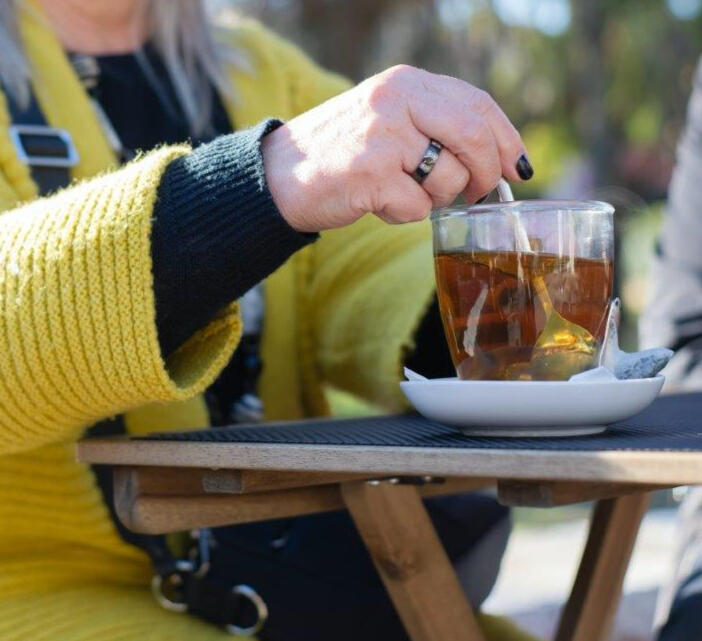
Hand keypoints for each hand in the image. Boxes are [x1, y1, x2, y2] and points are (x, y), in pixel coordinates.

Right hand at [261, 65, 530, 231]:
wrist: (279, 174)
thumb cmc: (341, 152)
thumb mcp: (389, 119)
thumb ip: (436, 125)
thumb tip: (497, 158)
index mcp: (406, 83)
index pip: (477, 104)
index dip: (506, 138)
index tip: (518, 166)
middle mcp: (397, 100)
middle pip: (474, 138)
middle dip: (485, 175)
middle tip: (477, 195)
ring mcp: (384, 136)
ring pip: (448, 178)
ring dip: (433, 198)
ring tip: (399, 191)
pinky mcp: (371, 174)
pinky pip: (417, 208)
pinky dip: (403, 214)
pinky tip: (377, 202)